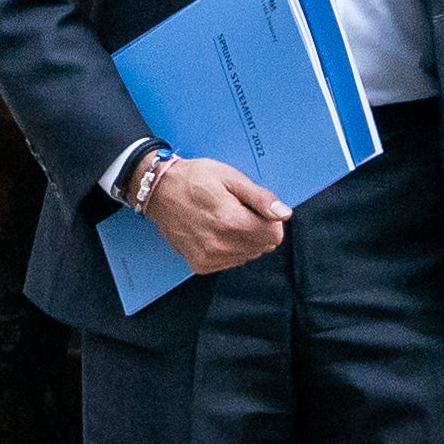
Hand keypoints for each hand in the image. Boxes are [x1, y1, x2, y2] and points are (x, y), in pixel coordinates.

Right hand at [138, 154, 291, 280]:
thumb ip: (260, 198)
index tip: (254, 207)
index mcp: (231, 221)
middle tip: (237, 210)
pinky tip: (215, 231)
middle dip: (257, 229)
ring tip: (223, 219)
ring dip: (243, 240)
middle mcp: (220, 245)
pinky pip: (231, 262)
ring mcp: (209, 257)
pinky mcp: (200, 265)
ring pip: (248, 255)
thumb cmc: (195, 179)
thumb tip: (284, 214)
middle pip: (262, 247)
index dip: (269, 219)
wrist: (159, 190)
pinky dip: (229, 249)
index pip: (274, 235)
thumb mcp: (231, 178)